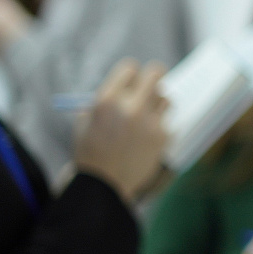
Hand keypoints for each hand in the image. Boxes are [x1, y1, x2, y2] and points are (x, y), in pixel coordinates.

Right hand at [72, 60, 169, 203]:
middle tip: (151, 82)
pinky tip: (144, 139)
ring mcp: (150, 122)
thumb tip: (126, 83)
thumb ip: (104, 100)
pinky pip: (166, 121)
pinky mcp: (163, 136)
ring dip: (157, 103)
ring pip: (165, 97)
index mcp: (107, 101)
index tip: (132, 79)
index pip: (130, 68)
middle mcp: (131, 108)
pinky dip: (158, 126)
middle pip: (155, 73)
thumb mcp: (86, 122)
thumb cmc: (91, 152)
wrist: (103, 185)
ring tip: (144, 118)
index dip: (131, 73)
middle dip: (153, 76)